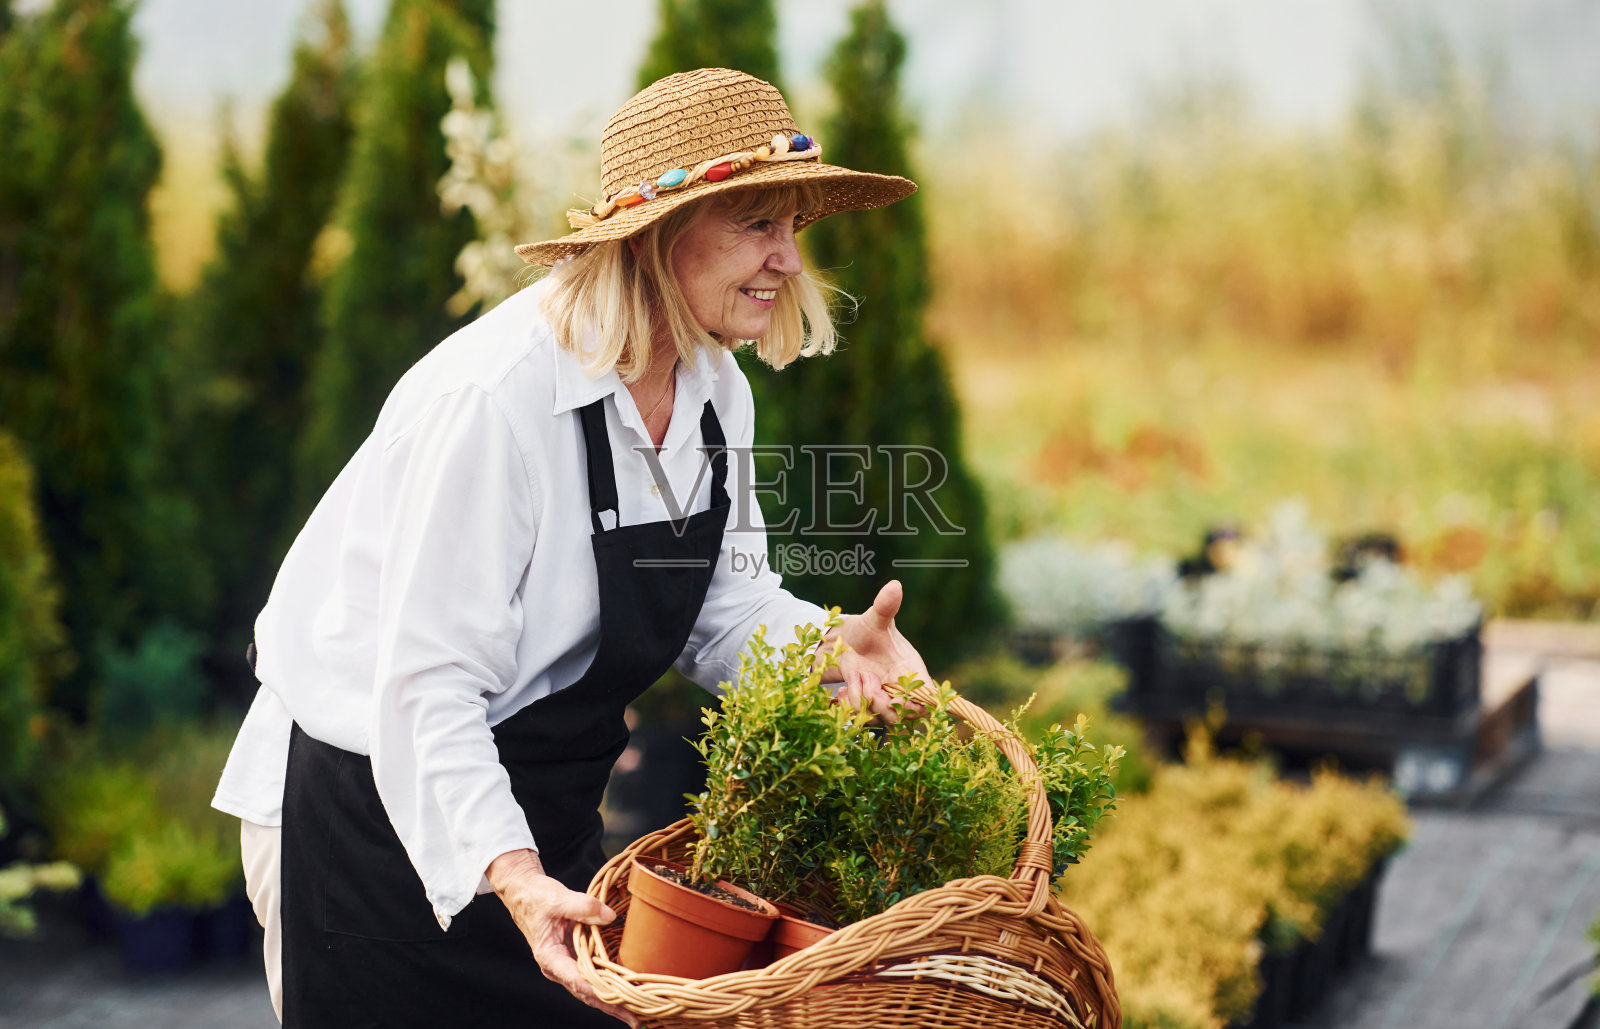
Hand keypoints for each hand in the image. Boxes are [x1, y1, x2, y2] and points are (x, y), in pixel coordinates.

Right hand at [487, 849, 637, 1027]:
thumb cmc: (536, 898)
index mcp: (550, 957)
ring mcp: (566, 964)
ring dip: (613, 999)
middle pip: (587, 993)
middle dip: (612, 1007)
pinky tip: (627, 989)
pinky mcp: (574, 957)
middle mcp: (558, 967)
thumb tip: (610, 916)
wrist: (524, 892)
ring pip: (591, 988)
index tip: (621, 1004)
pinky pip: (593, 975)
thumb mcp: (559, 899)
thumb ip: (584, 907)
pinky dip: (609, 984)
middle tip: (636, 1019)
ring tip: (636, 1011)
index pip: (578, 982)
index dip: (600, 995)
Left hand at [819, 580, 931, 722]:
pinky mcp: (870, 708)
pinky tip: (843, 688)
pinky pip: (864, 719)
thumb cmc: (866, 630)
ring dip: (864, 702)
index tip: (893, 691)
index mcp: (911, 669)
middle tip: (866, 680)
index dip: (915, 702)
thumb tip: (894, 586)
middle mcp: (901, 688)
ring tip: (854, 679)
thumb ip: (885, 607)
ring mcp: (886, 700)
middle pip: (905, 716)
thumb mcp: (874, 618)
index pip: (927, 696)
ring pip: (883, 720)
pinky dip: (850, 706)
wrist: (843, 643)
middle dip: (883, 704)